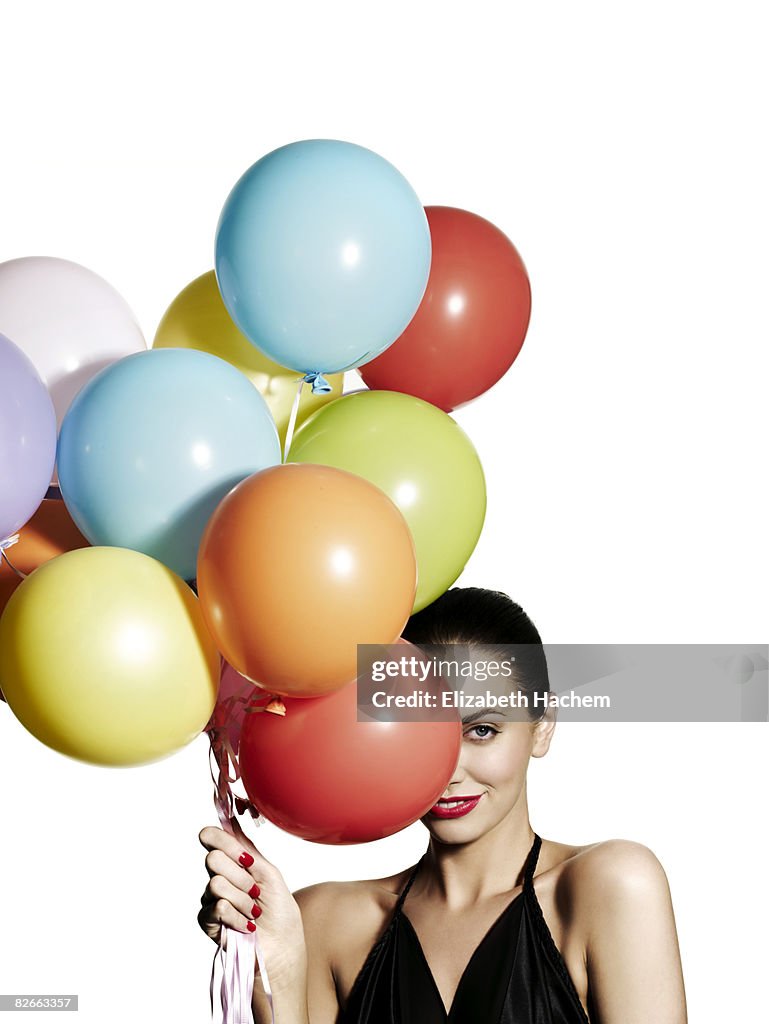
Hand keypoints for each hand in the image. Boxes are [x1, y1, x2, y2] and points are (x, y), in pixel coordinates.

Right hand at [198, 822, 307, 988]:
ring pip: (215, 884)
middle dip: (241, 876)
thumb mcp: (269, 873)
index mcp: (234, 862)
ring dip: (242, 899)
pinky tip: (248, 925)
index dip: (220, 839)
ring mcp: (211, 899)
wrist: (282, 947)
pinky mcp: (207, 921)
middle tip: (256, 892)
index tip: (244, 857)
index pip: (211, 837)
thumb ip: (247, 849)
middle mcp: (219, 876)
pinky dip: (238, 917)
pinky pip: (217, 908)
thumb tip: (231, 820)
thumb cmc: (280, 911)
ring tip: (254, 911)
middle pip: (212, 859)